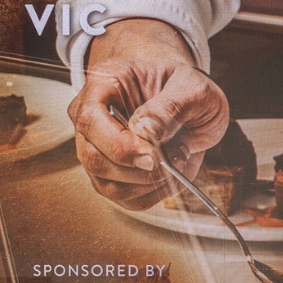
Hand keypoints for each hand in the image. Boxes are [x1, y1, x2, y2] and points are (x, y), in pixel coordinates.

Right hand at [68, 19, 229, 209]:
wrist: (192, 98)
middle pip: (94, 159)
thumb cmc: (188, 87)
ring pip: (108, 186)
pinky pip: (126, 198)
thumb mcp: (192, 88)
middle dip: (139, 171)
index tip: (156, 157)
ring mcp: (99, 148)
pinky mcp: (114, 173)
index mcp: (105, 84)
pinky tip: (175, 174)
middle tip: (178, 157)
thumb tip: (144, 132)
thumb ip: (169, 108)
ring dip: (151, 183)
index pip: (90, 122)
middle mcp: (93, 118)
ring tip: (180, 158)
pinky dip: (156, 193)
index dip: (121, 146)